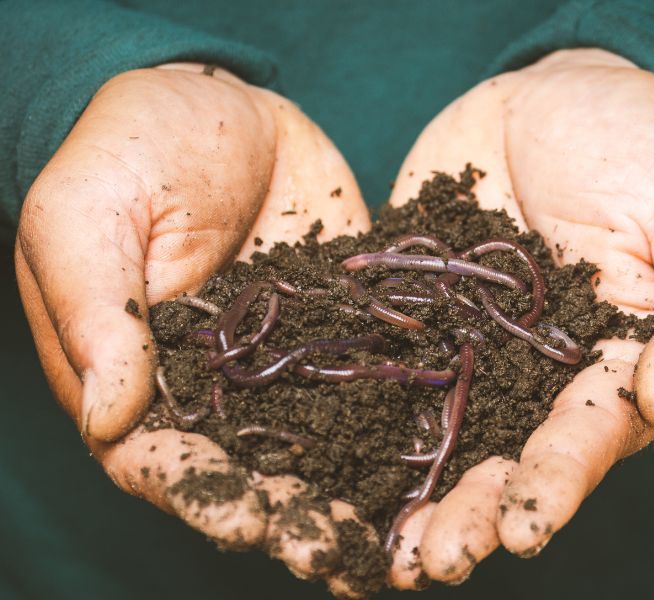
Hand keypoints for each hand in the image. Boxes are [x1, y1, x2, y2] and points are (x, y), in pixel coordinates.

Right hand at [15, 63, 376, 594]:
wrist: (220, 103)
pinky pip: (372, 375)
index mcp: (143, 375)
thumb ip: (97, 313)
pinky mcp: (342, 325)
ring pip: (320, 439)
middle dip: (294, 515)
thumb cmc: (129, 149)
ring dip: (355, 490)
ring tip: (401, 536)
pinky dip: (401, 417)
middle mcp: (219, 385)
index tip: (249, 521)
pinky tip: (441, 451)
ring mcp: (288, 360)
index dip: (205, 496)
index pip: (165, 458)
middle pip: (253, 469)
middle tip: (341, 556)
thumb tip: (111, 416)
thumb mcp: (87, 215)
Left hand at [385, 49, 653, 585]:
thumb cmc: (640, 146)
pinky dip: (351, 413)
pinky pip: (381, 367)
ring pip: (438, 433)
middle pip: (504, 456)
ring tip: (378, 548)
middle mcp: (535, 376)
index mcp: (611, 365)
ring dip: (409, 492)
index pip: (588, 436)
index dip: (557, 482)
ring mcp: (467, 350)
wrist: (548, 97)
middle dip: (472, 512)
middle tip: (433, 560)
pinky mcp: (412, 317)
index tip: (523, 527)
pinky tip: (318, 456)